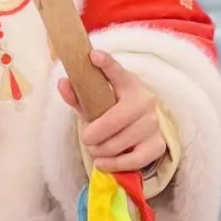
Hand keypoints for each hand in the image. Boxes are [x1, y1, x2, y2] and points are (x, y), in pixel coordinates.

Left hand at [58, 50, 166, 173]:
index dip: (106, 64)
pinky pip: (132, 160)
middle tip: (86, 138)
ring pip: (118, 144)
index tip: (93, 56)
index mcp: (129, 83)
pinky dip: (113, 165)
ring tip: (95, 149)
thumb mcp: (98, 99)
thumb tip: (62, 83)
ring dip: (99, 151)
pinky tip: (103, 162)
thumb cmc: (115, 109)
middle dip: (91, 135)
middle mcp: (145, 101)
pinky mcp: (158, 145)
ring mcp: (153, 124)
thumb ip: (78, 94)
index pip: (116, 71)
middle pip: (111, 121)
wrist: (144, 125)